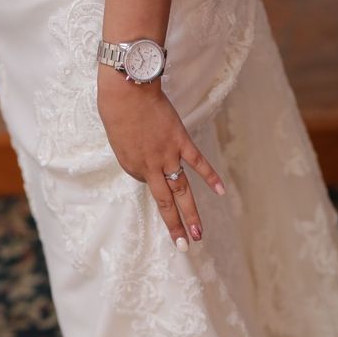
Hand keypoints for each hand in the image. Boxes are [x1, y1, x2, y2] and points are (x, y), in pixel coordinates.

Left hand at [97, 64, 225, 251]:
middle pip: (165, 202)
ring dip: (191, 214)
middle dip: (175, 226)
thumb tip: (150, 163)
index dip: (151, 178)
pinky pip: (198, 163)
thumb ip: (134, 154)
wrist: (127, 90)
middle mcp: (149, 167)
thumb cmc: (117, 109)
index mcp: (130, 166)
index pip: (145, 182)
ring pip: (182, 191)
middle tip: (184, 246)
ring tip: (199, 234)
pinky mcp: (180, 142)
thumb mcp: (118, 138)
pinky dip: (210, 177)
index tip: (154, 172)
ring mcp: (167, 156)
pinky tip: (220, 192)